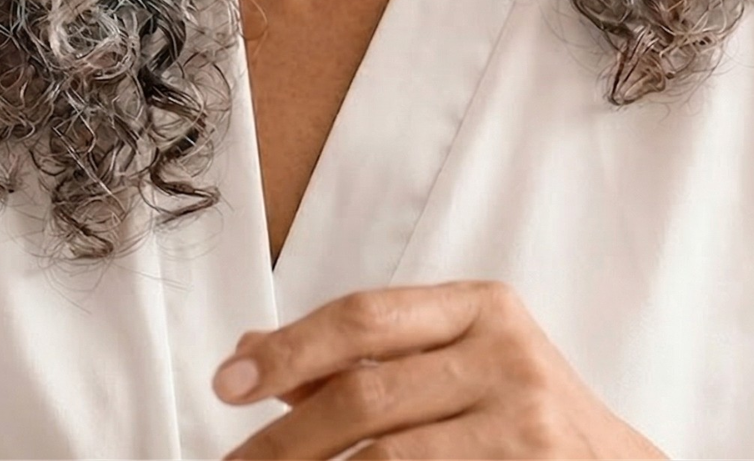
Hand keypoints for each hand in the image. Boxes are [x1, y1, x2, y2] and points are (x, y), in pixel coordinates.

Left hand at [213, 281, 668, 459]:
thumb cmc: (518, 412)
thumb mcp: (451, 361)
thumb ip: (362, 355)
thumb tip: (252, 353)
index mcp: (481, 308)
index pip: (365, 316)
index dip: (289, 348)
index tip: (228, 383)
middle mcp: (509, 359)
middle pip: (368, 395)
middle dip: (286, 437)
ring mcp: (526, 428)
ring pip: (389, 460)